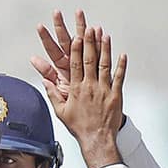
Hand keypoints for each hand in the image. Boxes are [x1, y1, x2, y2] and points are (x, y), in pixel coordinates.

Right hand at [30, 9, 124, 167]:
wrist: (96, 139)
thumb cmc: (78, 126)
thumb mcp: (60, 112)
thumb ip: (53, 94)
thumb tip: (45, 82)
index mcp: (76, 90)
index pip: (76, 65)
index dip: (77, 49)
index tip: (77, 37)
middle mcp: (90, 87)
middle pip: (90, 60)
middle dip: (90, 43)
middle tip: (90, 28)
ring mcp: (104, 90)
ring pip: (104, 65)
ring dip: (105, 49)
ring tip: (105, 35)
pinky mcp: (115, 95)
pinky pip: (119, 77)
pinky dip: (121, 66)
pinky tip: (122, 54)